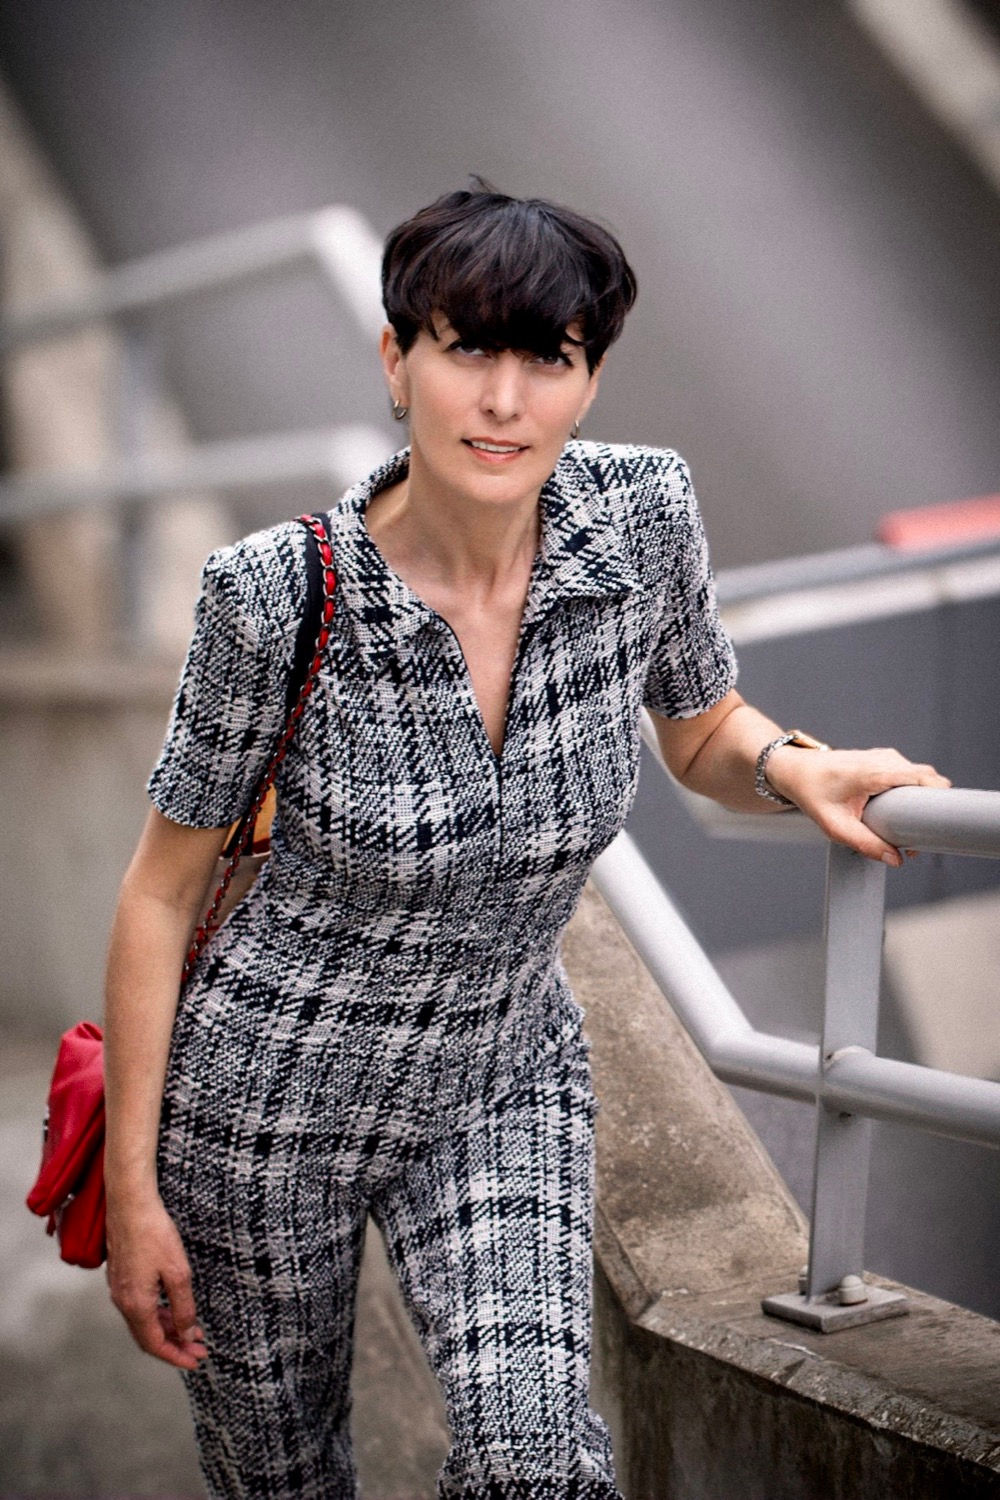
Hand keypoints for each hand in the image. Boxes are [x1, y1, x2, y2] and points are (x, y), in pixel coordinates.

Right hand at [105, 1191, 207, 1370]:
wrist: (130, 1204)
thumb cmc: (155, 1234)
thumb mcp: (178, 1273)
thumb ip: (183, 1308)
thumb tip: (187, 1336)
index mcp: (136, 1305)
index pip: (155, 1344)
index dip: (176, 1356)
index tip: (197, 1361)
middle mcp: (123, 1302)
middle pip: (148, 1337)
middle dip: (175, 1346)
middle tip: (200, 1349)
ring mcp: (119, 1289)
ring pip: (144, 1321)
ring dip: (168, 1329)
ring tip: (193, 1331)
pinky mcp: (121, 1276)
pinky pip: (140, 1306)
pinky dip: (159, 1314)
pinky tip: (174, 1309)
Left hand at [764, 744, 950, 865]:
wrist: (795, 770)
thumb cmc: (812, 793)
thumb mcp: (835, 826)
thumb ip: (866, 844)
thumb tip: (896, 860)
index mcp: (875, 771)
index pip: (925, 777)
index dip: (938, 799)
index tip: (932, 826)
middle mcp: (885, 759)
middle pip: (928, 779)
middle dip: (929, 806)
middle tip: (915, 835)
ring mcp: (886, 756)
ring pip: (920, 777)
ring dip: (920, 800)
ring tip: (904, 828)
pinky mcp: (884, 759)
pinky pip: (909, 775)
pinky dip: (911, 792)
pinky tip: (898, 813)